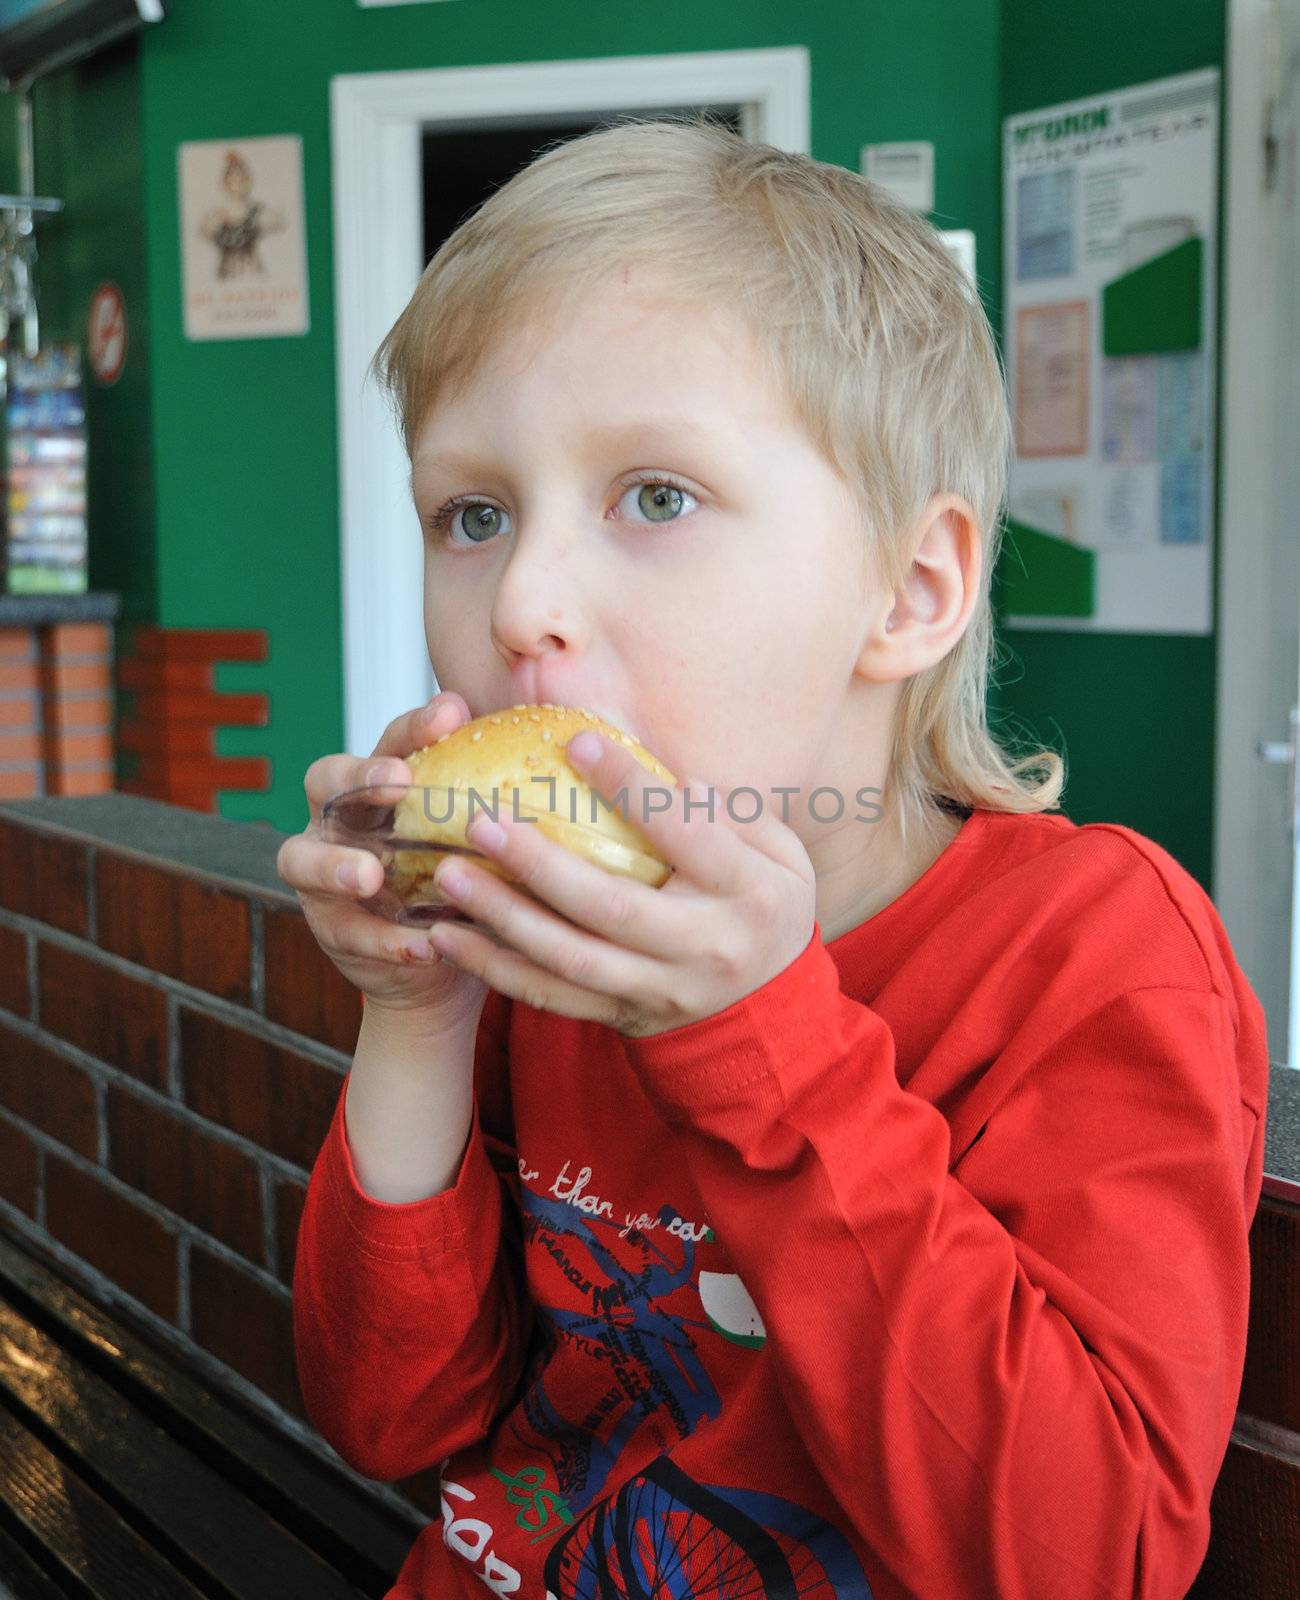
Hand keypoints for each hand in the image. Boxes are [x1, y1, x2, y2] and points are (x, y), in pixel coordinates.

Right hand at [275, 690, 489, 1023]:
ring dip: (337, 863)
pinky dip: (382, 938)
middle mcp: (344, 820)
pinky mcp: (330, 926)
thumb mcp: (494, 843)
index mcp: (385, 786)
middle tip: (398, 781)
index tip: (452, 713)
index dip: (415, 725)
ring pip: (302, 857)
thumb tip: (595, 754)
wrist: (445, 966)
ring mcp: (325, 873)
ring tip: (370, 874)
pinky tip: (420, 946)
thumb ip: (515, 802)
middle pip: (326, 780)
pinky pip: (345, 929)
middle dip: (359, 776)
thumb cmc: (476, 885)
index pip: (392, 740)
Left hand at [423, 729, 817, 1037]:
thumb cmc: (764, 906)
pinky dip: (496, 969)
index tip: (577, 741)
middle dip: (538, 864)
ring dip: (502, 917)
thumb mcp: (777, 852)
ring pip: (570, 959)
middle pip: (610, 905)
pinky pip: (551, 997)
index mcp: (748, 890)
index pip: (684, 831)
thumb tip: (655, 764)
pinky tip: (449, 937)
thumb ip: (724, 809)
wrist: (768, 1013)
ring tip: (447, 874)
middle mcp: (703, 945)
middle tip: (481, 821)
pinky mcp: (623, 1016)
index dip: (631, 786)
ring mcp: (660, 989)